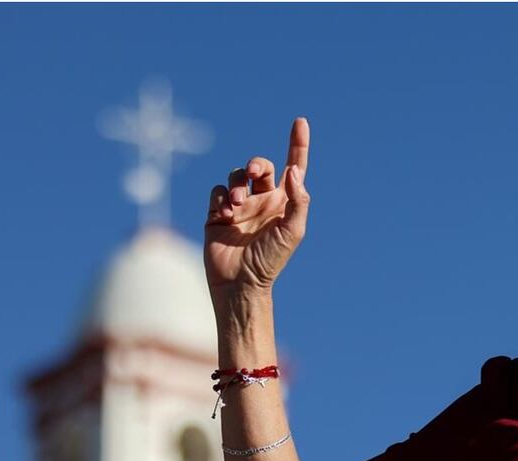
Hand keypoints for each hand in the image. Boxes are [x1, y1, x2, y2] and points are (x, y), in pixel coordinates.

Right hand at [204, 118, 310, 299]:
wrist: (240, 282)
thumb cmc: (271, 260)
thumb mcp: (292, 231)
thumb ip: (298, 200)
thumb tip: (294, 171)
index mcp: (284, 202)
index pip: (293, 166)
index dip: (297, 144)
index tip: (300, 122)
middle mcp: (263, 200)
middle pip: (260, 166)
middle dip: (256, 163)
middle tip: (254, 173)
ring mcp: (240, 206)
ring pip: (236, 176)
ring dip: (237, 185)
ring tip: (237, 206)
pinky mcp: (217, 213)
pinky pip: (217, 191)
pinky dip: (221, 198)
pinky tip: (225, 216)